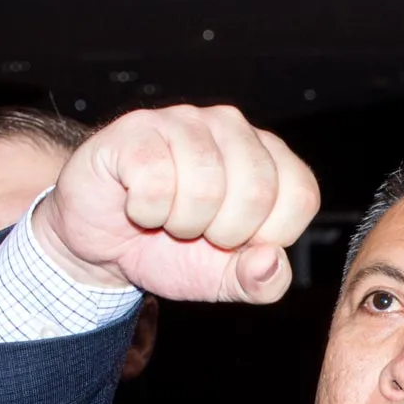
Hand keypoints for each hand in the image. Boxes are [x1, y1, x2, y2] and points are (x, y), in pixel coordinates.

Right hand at [30, 105, 319, 302]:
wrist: (103, 246)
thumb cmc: (171, 251)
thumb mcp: (225, 280)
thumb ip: (262, 282)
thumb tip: (272, 261)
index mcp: (269, 158)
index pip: (300, 196)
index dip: (267, 237)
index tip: (235, 242)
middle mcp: (233, 128)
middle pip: (255, 193)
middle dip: (222, 234)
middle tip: (195, 231)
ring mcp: (184, 121)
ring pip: (206, 186)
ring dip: (181, 223)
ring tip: (167, 217)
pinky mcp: (137, 128)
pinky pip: (156, 181)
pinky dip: (145, 211)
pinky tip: (138, 203)